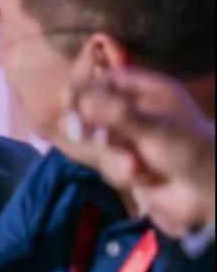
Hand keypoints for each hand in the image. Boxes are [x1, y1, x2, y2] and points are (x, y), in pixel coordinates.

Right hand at [71, 70, 215, 238]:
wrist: (208, 192)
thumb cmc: (189, 150)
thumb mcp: (153, 127)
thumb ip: (115, 113)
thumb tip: (79, 102)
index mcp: (152, 92)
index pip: (111, 79)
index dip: (88, 87)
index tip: (68, 98)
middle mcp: (141, 112)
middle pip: (97, 110)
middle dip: (92, 126)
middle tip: (79, 133)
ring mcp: (134, 138)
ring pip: (100, 140)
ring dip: (113, 156)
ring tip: (135, 167)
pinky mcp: (129, 163)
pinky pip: (107, 162)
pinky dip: (120, 171)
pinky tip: (142, 177)